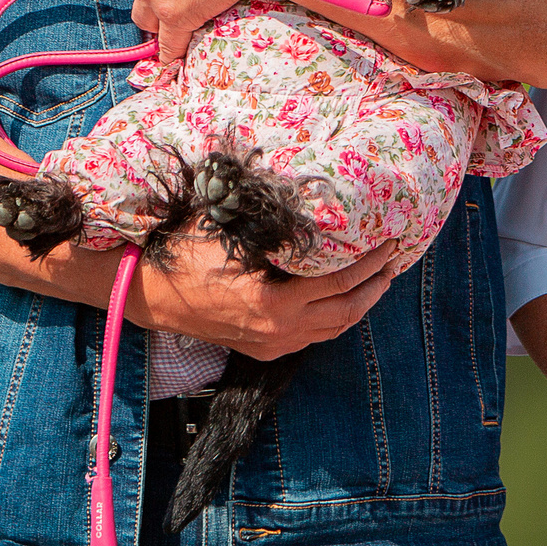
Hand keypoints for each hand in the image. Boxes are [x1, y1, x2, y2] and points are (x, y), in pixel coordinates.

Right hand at [133, 236, 399, 358]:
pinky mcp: (265, 349)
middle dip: (376, 284)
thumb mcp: (231, 231)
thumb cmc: (187, 255)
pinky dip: (337, 318)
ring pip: (334, 329)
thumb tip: (314, 196)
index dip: (369, 262)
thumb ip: (274, 223)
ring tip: (381, 278)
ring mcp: (272, 344)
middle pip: (346, 311)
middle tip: (396, 258)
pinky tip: (347, 298)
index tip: (390, 240)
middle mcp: (278, 330)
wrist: (150, 295)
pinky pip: (314, 337)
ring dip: (361, 303)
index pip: (338, 282)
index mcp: (272, 303)